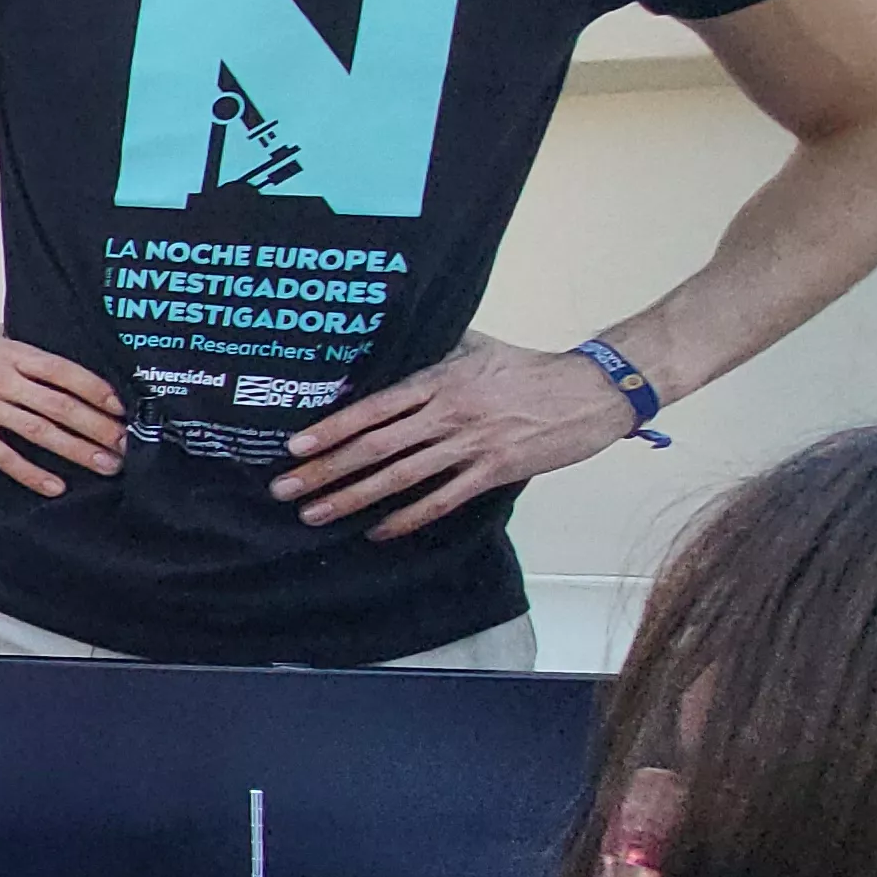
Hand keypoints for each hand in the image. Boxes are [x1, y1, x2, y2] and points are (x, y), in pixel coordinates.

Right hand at [0, 322, 122, 496]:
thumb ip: (17, 346)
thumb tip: (48, 353)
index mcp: (11, 353)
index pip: (64, 371)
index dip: (96, 389)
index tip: (119, 407)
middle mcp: (1, 378)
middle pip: (60, 404)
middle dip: (97, 426)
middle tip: (124, 443)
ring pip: (39, 430)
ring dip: (75, 449)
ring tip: (102, 463)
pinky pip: (4, 454)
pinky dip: (31, 472)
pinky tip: (53, 484)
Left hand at [274, 334, 637, 539]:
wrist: (592, 390)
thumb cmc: (528, 367)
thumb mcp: (474, 345)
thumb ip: (431, 349)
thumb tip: (387, 348)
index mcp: (439, 379)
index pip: (373, 408)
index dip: (331, 428)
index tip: (294, 446)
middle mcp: (448, 413)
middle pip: (375, 447)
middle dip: (325, 469)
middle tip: (284, 488)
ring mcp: (471, 445)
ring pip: (400, 477)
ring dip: (353, 497)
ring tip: (315, 513)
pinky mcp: (494, 471)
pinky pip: (442, 500)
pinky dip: (407, 517)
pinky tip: (377, 531)